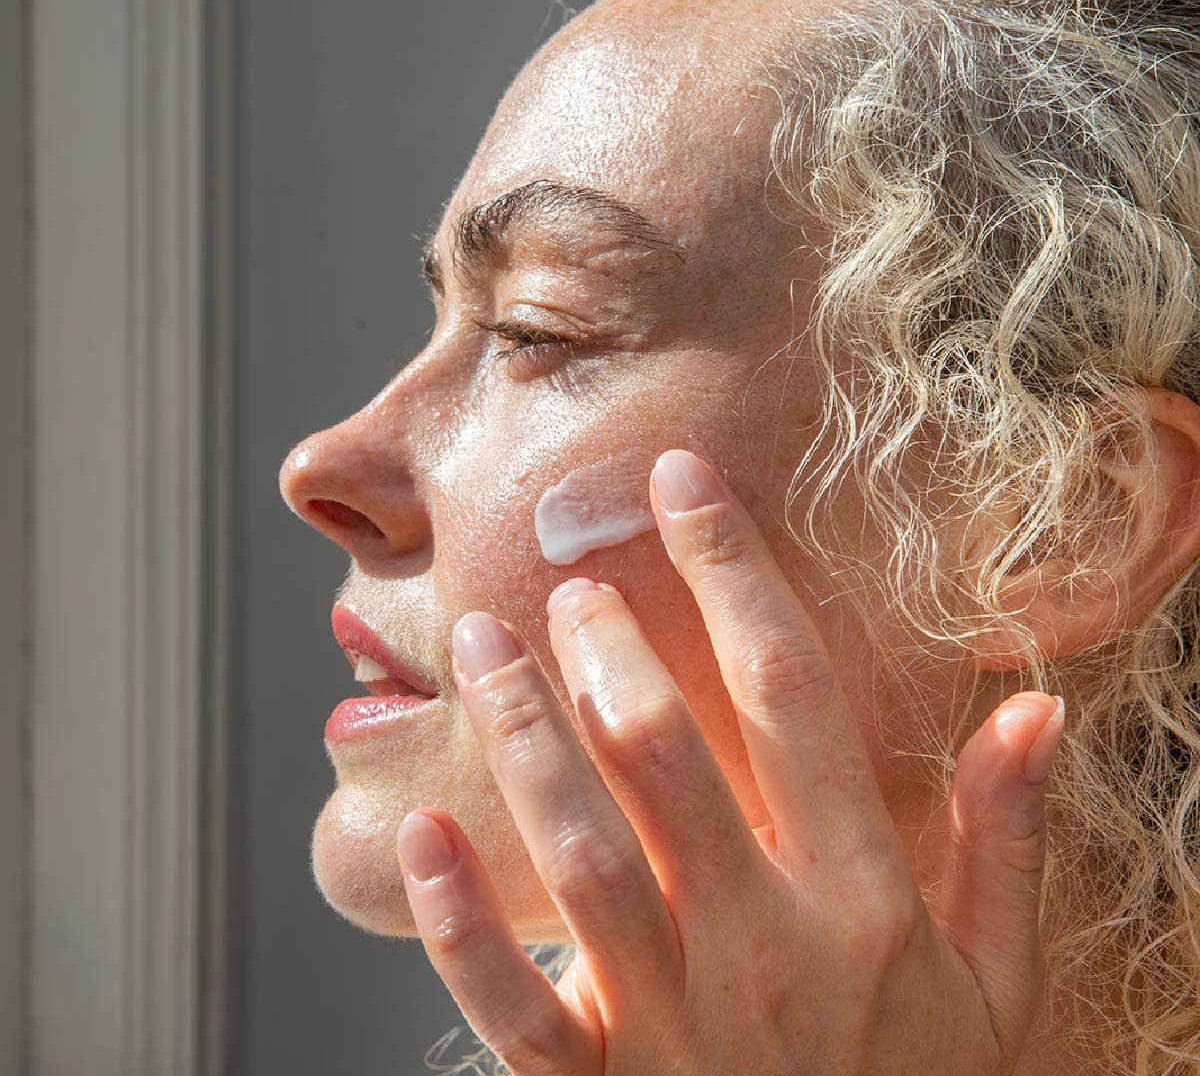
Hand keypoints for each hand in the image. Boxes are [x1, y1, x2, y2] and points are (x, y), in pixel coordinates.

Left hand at [394, 449, 1065, 1075]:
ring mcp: (675, 1025)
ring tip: (480, 645)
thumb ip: (1005, 843)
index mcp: (859, 902)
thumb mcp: (994, 983)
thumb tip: (1037, 710)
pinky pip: (516, 1009)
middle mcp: (764, 947)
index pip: (792, 693)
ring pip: (581, 853)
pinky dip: (459, 926)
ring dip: (521, 736)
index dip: (733, 571)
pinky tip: (416, 835)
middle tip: (569, 585)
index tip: (682, 486)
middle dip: (607, 648)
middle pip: (666, 755)